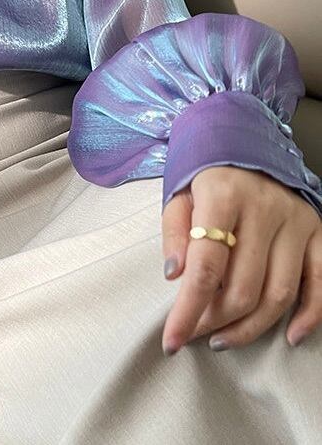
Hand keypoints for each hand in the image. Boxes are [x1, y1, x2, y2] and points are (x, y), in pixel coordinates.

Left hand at [160, 165, 321, 353]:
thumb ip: (174, 232)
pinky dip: (309, 316)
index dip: (187, 311)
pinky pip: (319, 282)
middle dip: (214, 321)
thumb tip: (174, 275)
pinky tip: (290, 337)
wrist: (247, 139)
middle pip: (243, 287)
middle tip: (196, 333)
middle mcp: (264, 208)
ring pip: (280, 293)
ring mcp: (296, 220)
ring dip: (251, 326)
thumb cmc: (207, 174)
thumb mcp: (179, 193)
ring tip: (223, 338)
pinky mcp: (317, 230)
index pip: (205, 267)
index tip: (172, 341)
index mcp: (222, 195)